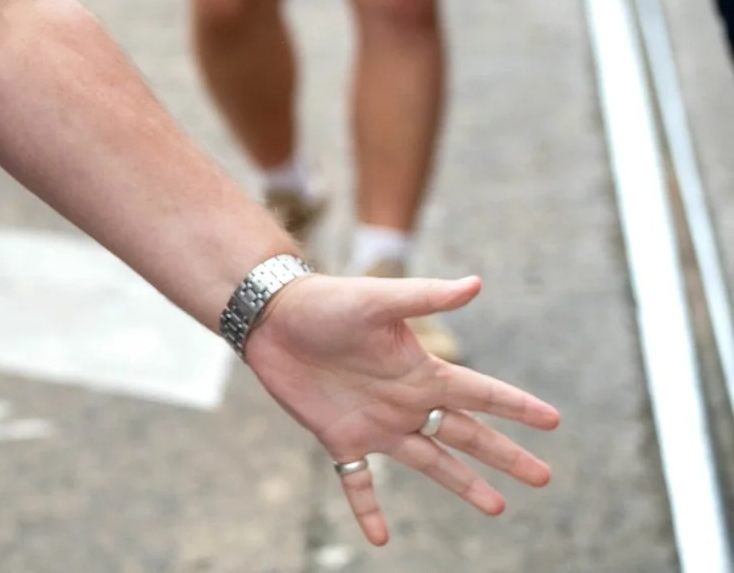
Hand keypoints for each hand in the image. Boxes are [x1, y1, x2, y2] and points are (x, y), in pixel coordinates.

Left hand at [243, 274, 558, 546]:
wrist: (270, 315)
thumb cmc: (324, 301)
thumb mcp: (377, 300)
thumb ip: (425, 296)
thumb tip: (477, 283)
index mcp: (421, 370)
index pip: (480, 393)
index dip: (516, 406)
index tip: (553, 420)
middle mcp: (406, 401)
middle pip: (467, 435)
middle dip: (505, 456)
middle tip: (543, 478)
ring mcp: (375, 423)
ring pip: (430, 462)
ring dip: (463, 485)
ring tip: (497, 507)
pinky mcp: (339, 437)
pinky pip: (358, 482)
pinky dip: (368, 509)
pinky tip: (381, 539)